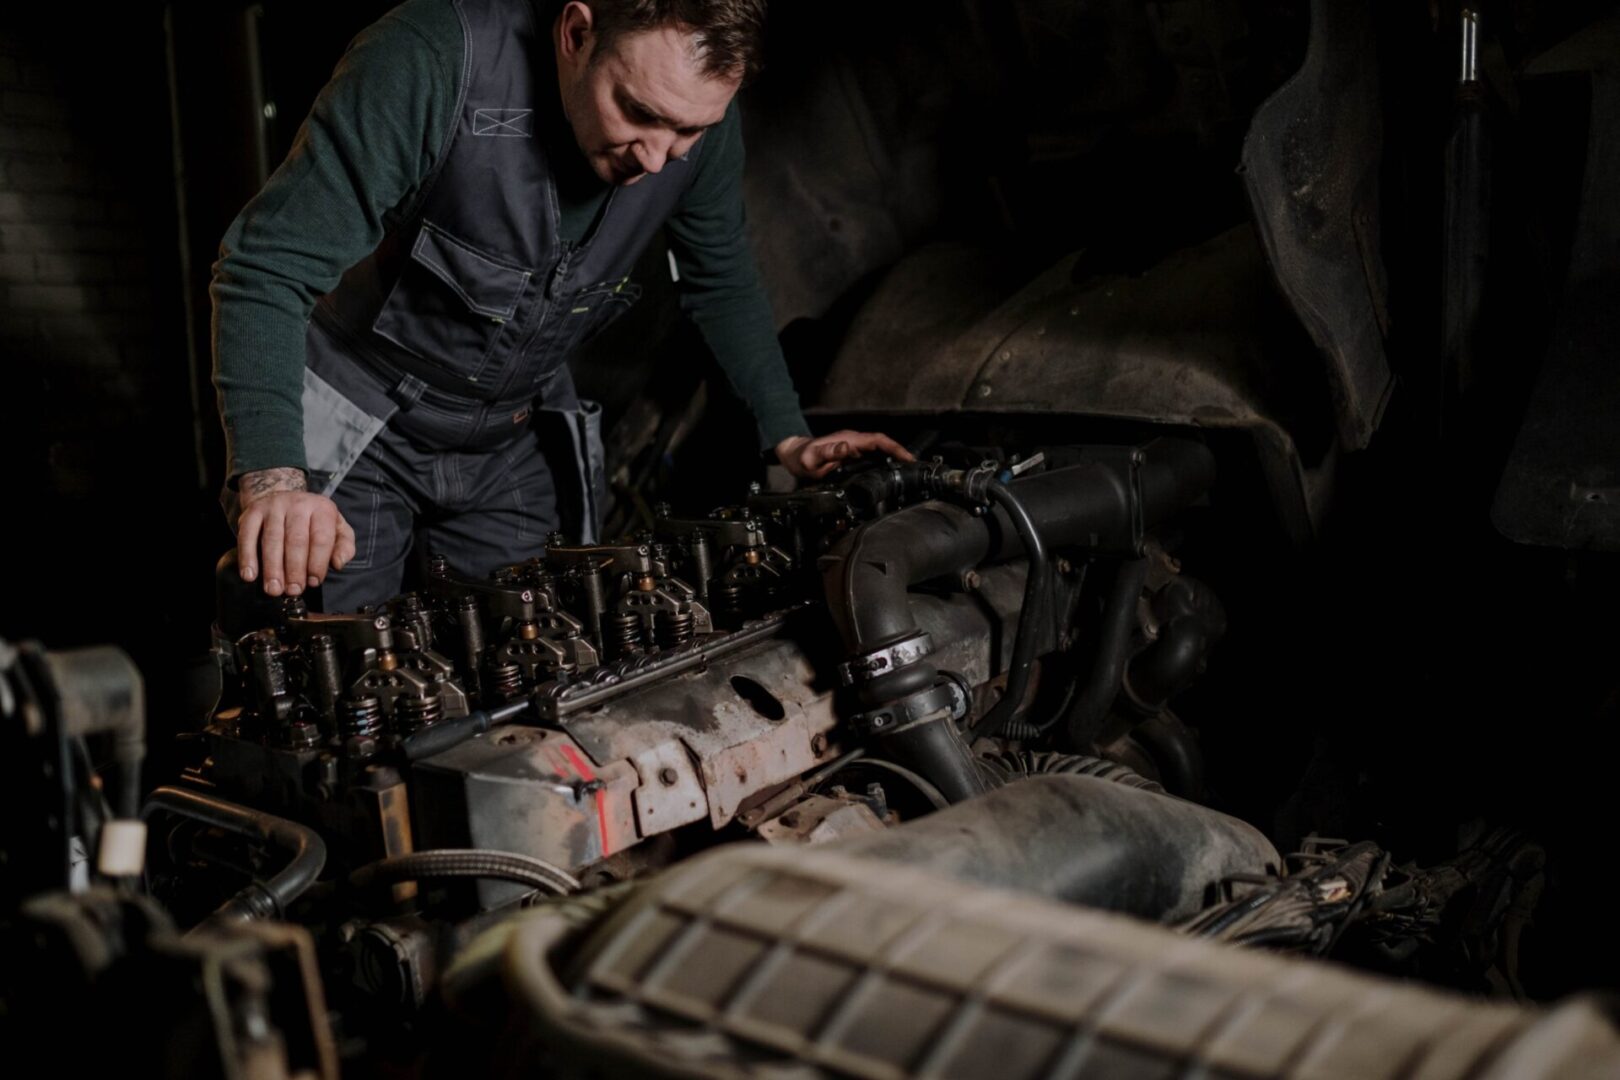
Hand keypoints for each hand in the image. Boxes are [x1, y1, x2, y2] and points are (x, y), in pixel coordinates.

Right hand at [236, 468, 356, 596]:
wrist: (284, 499)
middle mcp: (298, 504)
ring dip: (272, 567)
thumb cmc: (313, 522)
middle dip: (295, 569)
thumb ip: (344, 546)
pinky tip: (249, 575)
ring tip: (274, 589)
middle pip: (296, 540)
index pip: (321, 538)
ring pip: (272, 539)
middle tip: (293, 590)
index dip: (317, 563)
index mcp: (322, 508)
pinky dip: (247, 556)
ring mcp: (273, 506)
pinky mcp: (252, 512)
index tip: (313, 582)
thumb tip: (338, 563)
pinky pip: (247, 535)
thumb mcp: (337, 528)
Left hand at [774, 430, 914, 479]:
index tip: (907, 457)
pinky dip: (884, 461)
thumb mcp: (812, 459)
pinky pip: (872, 455)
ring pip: (879, 449)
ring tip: (908, 469)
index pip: (877, 440)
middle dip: (900, 452)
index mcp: (848, 440)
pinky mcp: (851, 454)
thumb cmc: (801, 458)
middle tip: (913, 466)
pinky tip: (890, 470)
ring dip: (893, 457)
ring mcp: (853, 447)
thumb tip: (847, 447)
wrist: (793, 455)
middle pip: (883, 444)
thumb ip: (828, 453)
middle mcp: (853, 441)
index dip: (894, 447)